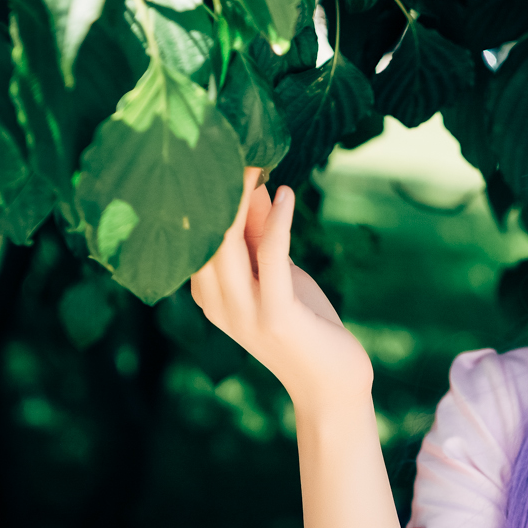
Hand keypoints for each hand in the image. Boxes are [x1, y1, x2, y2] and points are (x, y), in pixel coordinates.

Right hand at [190, 167, 372, 416]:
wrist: (334, 386)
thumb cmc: (307, 327)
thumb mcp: (279, 274)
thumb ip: (259, 235)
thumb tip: (255, 181)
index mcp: (210, 295)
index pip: (192, 239)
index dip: (200, 197)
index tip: (212, 152)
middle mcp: (218, 306)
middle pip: (202, 237)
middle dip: (214, 189)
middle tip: (228, 142)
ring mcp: (244, 314)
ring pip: (227, 245)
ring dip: (241, 197)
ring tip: (255, 159)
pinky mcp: (276, 317)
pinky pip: (270, 258)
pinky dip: (277, 222)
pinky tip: (286, 193)